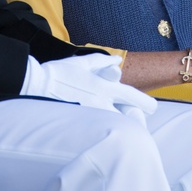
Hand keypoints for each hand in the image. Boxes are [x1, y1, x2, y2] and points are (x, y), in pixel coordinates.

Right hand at [21, 53, 156, 123]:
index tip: (153, 108)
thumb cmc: (60, 71)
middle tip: (141, 122)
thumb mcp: (82, 62)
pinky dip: (102, 127)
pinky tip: (102, 129)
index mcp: (102, 86)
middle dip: (135, 119)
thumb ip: (102, 62)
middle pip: (125, 115)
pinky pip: (97, 126)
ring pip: (112, 123)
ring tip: (123, 127)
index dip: (143, 102)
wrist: (38, 84)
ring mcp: (90, 113)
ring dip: (118, 124)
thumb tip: (116, 61)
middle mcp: (99, 101)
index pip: (129, 95)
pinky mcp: (80, 120)